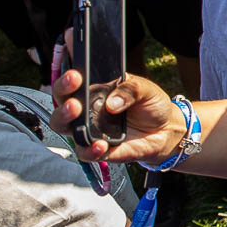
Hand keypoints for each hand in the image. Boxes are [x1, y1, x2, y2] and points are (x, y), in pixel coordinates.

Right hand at [48, 70, 183, 164]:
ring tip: (76, 110)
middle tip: (74, 93)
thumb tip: (113, 102)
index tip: (75, 74)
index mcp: (94, 91)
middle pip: (61, 104)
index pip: (72, 83)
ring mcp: (89, 130)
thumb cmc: (150, 104)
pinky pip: (85, 152)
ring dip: (65, 118)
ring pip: (64, 127)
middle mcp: (86, 110)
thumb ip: (131, 89)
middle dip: (63, 95)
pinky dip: (89, 149)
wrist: (165, 129)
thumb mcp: (146, 89)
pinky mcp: (98, 150)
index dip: (67, 78)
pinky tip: (100, 144)